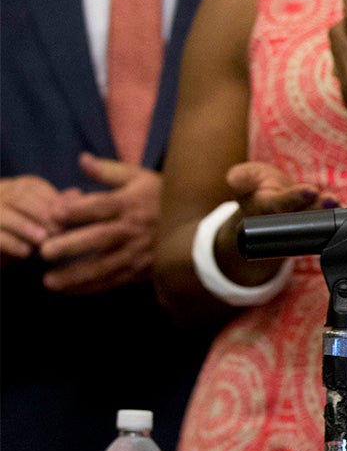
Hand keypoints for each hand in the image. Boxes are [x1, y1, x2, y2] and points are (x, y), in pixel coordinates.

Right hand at [0, 174, 66, 263]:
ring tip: (43, 239)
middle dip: (41, 214)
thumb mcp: (43, 218)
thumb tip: (78, 195)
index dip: (53, 201)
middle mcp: (0, 194)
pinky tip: (26, 252)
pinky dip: (11, 243)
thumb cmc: (27, 232)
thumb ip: (58, 206)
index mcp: (18, 187)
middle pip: (19, 198)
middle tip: (58, 231)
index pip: (35, 187)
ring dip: (25, 226)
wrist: (1, 249)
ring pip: (4, 214)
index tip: (69, 217)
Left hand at [37, 153, 159, 293]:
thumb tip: (82, 159)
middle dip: (71, 246)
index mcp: (130, 204)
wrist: (198, 226)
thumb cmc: (162, 198)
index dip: (77, 210)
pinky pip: (114, 281)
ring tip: (50, 281)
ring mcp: (137, 252)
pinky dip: (91, 288)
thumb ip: (108, 171)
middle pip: (99, 238)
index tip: (53, 214)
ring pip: (104, 266)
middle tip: (44, 251)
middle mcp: (132, 229)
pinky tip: (70, 290)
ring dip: (76, 275)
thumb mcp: (140, 177)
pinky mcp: (140, 270)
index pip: (101, 206)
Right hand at [206, 161, 338, 287]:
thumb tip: (234, 180)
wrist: (264, 204)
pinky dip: (336, 216)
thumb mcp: (241, 178)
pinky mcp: (312, 222)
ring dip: (328, 213)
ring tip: (338, 204)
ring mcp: (300, 224)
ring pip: (315, 220)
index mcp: (265, 208)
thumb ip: (240, 177)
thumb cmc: (254, 187)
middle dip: (317, 208)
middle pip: (302, 216)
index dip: (294, 198)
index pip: (280, 204)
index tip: (310, 190)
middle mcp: (284, 220)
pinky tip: (346, 211)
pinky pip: (325, 221)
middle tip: (330, 200)